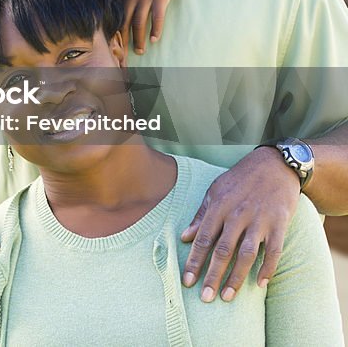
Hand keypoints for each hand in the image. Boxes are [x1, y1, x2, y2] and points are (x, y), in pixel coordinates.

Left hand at [118, 0, 187, 53]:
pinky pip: (157, 17)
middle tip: (121, 53)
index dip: (111, 28)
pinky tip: (155, 39)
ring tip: (140, 51)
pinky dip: (156, 30)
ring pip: (139, 23)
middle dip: (121, 39)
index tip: (109, 41)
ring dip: (139, 39)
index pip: (113, 12)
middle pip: (122, 21)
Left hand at [181, 147, 300, 301]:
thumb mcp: (215, 191)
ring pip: (246, 254)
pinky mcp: (279, 224)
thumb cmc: (240, 179)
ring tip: (228, 296)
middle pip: (223, 250)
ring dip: (237, 277)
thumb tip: (184, 236)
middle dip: (213, 275)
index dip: (194, 261)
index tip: (187, 281)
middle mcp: (237, 215)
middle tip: (205, 297)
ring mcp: (259, 220)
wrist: (274, 165)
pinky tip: (261, 284)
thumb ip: (201, 215)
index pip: (203, 239)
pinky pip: (274, 250)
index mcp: (219, 207)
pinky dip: (268, 268)